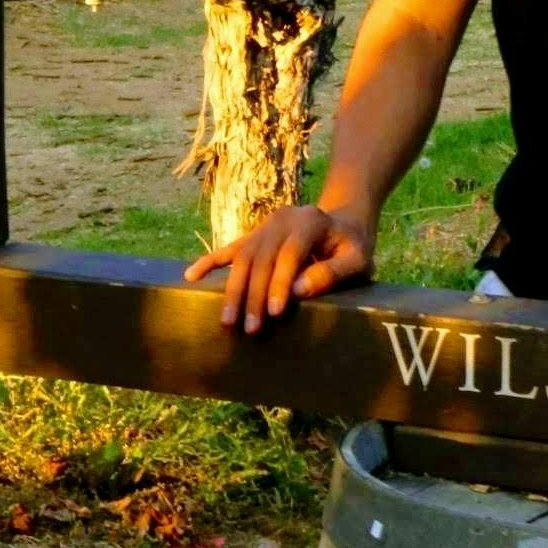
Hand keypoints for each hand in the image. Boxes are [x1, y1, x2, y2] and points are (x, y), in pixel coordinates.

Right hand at [185, 204, 373, 332]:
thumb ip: (333, 272)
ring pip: (242, 257)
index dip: (279, 282)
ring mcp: (266, 225)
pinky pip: (229, 248)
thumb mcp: (357, 258)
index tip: (274, 312)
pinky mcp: (255, 234)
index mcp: (310, 221)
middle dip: (253, 295)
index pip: (289, 253)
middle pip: (262, 258)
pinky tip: (190, 276)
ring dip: (233, 290)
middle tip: (249, 329)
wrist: (344, 223)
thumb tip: (299, 289)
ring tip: (227, 320)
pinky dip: (209, 262)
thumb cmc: (352, 247)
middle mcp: (283, 219)